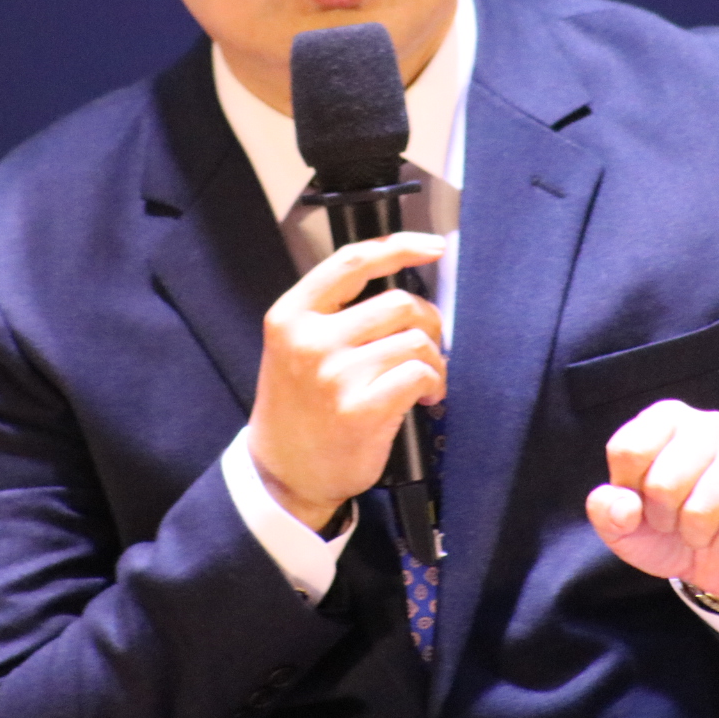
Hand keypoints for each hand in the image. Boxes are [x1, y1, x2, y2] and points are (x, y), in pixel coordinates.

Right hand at [248, 232, 447, 531]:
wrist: (284, 472)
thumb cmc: (298, 405)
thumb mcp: (294, 345)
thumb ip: (334, 311)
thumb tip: (403, 279)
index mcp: (291, 315)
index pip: (352, 262)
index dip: (400, 247)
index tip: (431, 246)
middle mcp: (310, 340)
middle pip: (398, 302)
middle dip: (427, 321)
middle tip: (426, 343)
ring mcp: (335, 375)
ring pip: (415, 340)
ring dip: (434, 358)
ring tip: (425, 376)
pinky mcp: (362, 409)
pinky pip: (420, 374)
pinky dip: (434, 383)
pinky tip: (425, 397)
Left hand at [585, 399, 718, 605]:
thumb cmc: (668, 531)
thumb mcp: (622, 525)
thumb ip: (605, 511)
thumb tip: (624, 508)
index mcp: (666, 418)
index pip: (627, 451)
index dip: (629, 492)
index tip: (642, 501)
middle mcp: (709, 424)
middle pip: (662, 484)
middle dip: (664, 519)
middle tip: (677, 520)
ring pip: (702, 510)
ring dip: (697, 536)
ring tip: (704, 530)